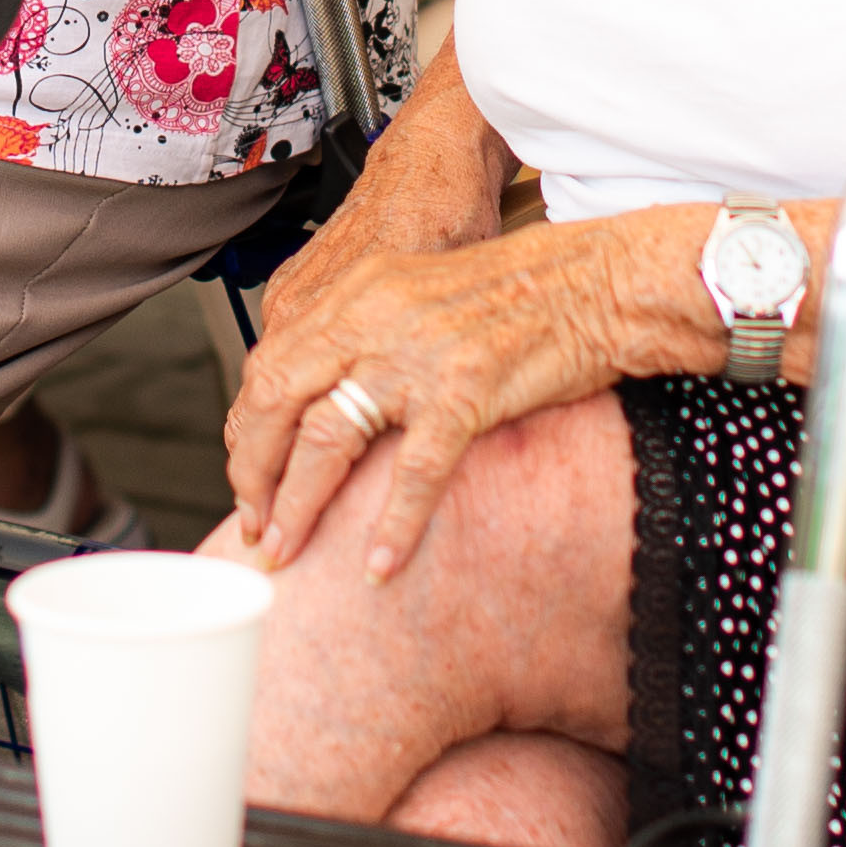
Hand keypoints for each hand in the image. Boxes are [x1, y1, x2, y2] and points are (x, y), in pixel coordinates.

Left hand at [218, 208, 665, 576]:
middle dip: (253, 471)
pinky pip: (414, 469)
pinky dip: (392, 524)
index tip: (247, 476)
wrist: (598, 281)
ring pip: (327, 436)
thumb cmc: (519, 295)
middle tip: (252, 525)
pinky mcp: (467, 389)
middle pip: (277, 399)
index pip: (270, 363)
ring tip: (284, 549)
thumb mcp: (419, 298)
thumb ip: (367, 337)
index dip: (249, 428)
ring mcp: (417, 354)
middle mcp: (373, 316)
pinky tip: (379, 565)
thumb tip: (324, 401)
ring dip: (298, 503)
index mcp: (357, 294)